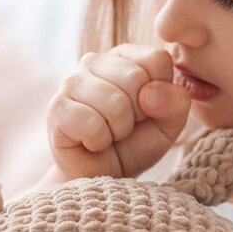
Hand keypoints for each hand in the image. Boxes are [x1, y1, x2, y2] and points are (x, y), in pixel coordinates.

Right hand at [46, 43, 191, 179]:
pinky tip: (90, 142)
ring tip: (108, 135)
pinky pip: (92, 124)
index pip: (157, 60)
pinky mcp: (56, 108)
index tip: (146, 110)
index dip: (159, 94)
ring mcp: (71, 82)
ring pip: (115, 103)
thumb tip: (150, 92)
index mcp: (125, 56)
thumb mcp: (169, 124)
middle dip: (138, 114)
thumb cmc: (135, 144)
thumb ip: (176, 102)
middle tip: (124, 127)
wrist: (102, 175)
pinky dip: (99, 142)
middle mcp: (94, 61)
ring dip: (119, 131)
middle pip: (136, 79)